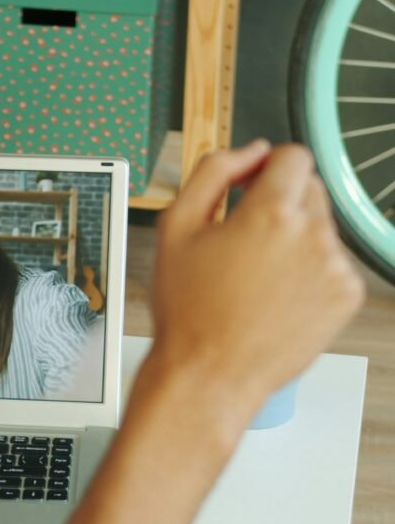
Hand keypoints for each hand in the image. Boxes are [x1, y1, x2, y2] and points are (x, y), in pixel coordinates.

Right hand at [149, 140, 364, 425]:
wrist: (209, 373)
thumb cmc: (188, 309)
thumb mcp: (175, 227)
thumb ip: (213, 171)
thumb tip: (250, 151)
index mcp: (271, 213)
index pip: (293, 156)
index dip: (266, 165)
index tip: (252, 185)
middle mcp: (313, 236)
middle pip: (309, 189)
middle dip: (278, 204)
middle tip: (242, 242)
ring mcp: (336, 268)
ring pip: (321, 227)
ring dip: (294, 238)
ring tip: (255, 276)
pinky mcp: (347, 297)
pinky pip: (333, 263)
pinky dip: (308, 272)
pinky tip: (275, 295)